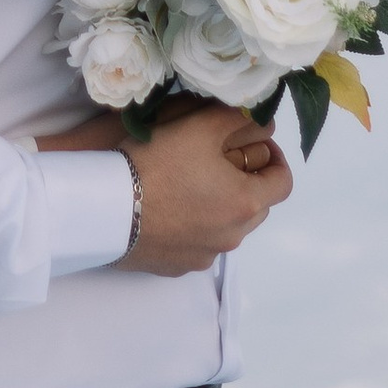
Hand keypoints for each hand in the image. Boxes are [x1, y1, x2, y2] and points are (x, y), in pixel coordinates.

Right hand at [125, 107, 290, 272]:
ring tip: (191, 183)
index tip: (255, 141)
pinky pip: (198, 244)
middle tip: (220, 158)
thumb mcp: (199, 125)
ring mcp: (205, 256)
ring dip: (220, 205)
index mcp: (246, 203)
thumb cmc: (157, 164)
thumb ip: (238, 120)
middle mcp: (233, 237)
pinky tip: (168, 209)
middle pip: (257, 206)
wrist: (104, 210)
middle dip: (246, 180)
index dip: (274, 157)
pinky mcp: (178, 267)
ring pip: (228, 227)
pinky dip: (194, 226)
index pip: (283, 181)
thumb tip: (262, 124)